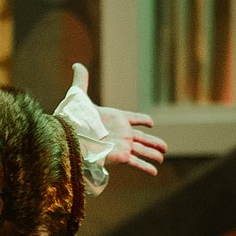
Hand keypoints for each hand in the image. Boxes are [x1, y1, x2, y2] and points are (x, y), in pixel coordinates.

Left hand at [67, 63, 166, 178]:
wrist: (70, 135)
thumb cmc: (73, 116)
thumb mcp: (79, 95)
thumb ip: (81, 79)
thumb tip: (76, 63)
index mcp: (115, 118)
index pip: (133, 119)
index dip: (142, 120)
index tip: (150, 122)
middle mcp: (121, 133)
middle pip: (141, 138)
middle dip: (153, 142)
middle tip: (164, 147)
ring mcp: (122, 145)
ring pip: (142, 150)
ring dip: (153, 154)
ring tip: (162, 158)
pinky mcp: (121, 156)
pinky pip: (137, 162)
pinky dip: (146, 167)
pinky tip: (154, 172)